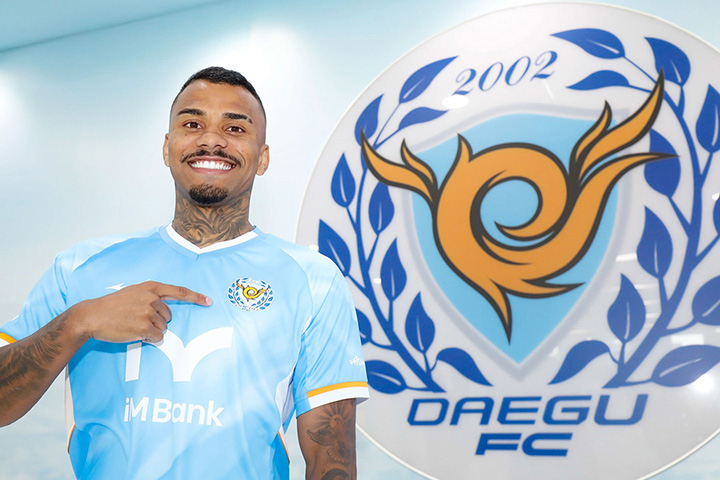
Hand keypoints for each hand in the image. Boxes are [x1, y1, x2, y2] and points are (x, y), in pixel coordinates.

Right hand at [69, 281, 211, 343]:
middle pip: (169, 316)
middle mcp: (152, 298)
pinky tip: (135, 334)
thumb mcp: (134, 293)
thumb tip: (166, 310)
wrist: (92, 315)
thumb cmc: (113, 306)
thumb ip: (151, 297)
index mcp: (151, 287)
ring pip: (163, 328)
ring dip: (151, 330)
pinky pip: (157, 337)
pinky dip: (149, 339)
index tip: (209, 301)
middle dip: (158, 321)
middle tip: (138, 319)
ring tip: (133, 325)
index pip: (179, 291)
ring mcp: (148, 312)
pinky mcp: (144, 327)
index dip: (196, 297)